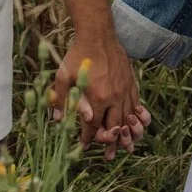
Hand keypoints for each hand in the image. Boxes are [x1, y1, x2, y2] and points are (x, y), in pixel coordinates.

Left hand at [51, 29, 148, 151]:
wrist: (98, 34)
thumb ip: (60, 98)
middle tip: (110, 156)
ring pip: (128, 118)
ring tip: (127, 148)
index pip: (94, 126)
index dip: (89, 138)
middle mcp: (114, 97)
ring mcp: (124, 90)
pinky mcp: (131, 82)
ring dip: (126, 134)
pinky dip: (135, 117)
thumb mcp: (64, 76)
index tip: (86, 145)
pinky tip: (135, 124)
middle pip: (114, 127)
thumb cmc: (79, 54)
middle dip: (111, 143)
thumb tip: (56, 119)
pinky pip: (135, 104)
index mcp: (98, 98)